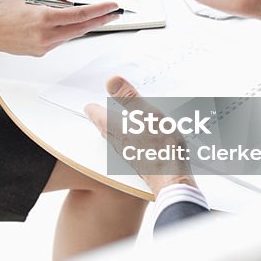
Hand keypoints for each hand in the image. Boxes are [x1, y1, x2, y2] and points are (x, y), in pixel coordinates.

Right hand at [0, 0, 117, 56]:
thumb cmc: (3, 12)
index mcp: (44, 17)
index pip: (79, 14)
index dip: (99, 11)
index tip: (112, 6)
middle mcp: (46, 35)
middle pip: (81, 28)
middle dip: (100, 20)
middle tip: (115, 14)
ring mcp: (44, 46)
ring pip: (71, 34)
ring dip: (83, 25)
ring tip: (95, 15)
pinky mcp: (41, 52)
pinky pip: (60, 40)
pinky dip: (65, 30)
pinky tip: (62, 23)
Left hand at [85, 76, 197, 196]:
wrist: (172, 179)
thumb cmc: (161, 148)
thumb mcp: (148, 114)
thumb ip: (130, 98)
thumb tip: (111, 81)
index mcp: (119, 129)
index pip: (100, 117)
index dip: (93, 109)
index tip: (88, 106)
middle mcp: (121, 143)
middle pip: (105, 130)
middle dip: (99, 121)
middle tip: (94, 115)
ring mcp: (130, 155)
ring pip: (115, 140)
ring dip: (110, 131)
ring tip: (109, 126)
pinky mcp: (140, 163)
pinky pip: (127, 148)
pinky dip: (124, 141)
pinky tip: (132, 142)